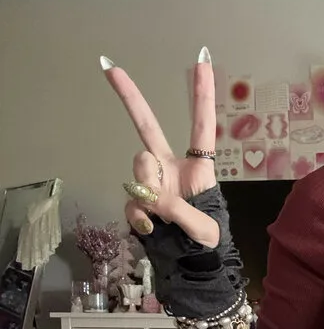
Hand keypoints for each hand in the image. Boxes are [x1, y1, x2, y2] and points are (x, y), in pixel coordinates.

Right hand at [101, 50, 218, 246]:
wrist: (190, 265)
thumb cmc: (208, 243)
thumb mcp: (206, 229)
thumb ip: (183, 211)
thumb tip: (155, 198)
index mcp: (198, 167)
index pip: (201, 127)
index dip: (201, 97)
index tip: (201, 63)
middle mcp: (170, 167)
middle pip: (148, 127)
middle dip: (130, 98)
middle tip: (111, 68)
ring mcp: (150, 183)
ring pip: (138, 167)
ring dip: (149, 188)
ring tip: (165, 214)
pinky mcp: (136, 201)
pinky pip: (130, 200)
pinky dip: (139, 216)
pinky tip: (152, 228)